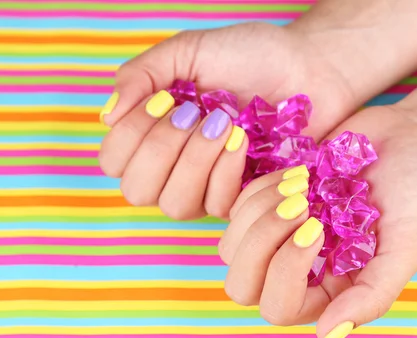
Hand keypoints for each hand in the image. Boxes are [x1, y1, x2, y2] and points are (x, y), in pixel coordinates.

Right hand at [98, 22, 356, 219]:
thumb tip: (108, 115)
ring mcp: (208, 186)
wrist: (308, 68)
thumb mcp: (189, 52)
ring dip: (195, 162)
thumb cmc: (250, 56)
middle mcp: (175, 165)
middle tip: (194, 114)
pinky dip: (226, 172)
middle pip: (137, 191)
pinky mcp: (242, 198)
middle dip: (163, 151)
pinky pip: (217, 206)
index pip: (114, 161)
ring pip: (175, 205)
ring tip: (224, 124)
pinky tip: (244, 142)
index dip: (130, 138)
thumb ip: (143, 75)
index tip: (165, 101)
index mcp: (155, 130)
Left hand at [218, 106, 416, 337]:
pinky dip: (260, 188)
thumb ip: (372, 295)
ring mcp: (278, 239)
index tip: (318, 224)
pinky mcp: (267, 206)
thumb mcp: (407, 246)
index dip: (286, 271)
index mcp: (331, 291)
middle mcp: (299, 272)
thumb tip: (325, 337)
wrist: (407, 139)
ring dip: (261, 210)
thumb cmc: (414, 193)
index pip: (280, 308)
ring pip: (232, 247)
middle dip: (262, 241)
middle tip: (302, 203)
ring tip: (304, 181)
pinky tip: (300, 172)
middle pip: (243, 285)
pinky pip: (235, 208)